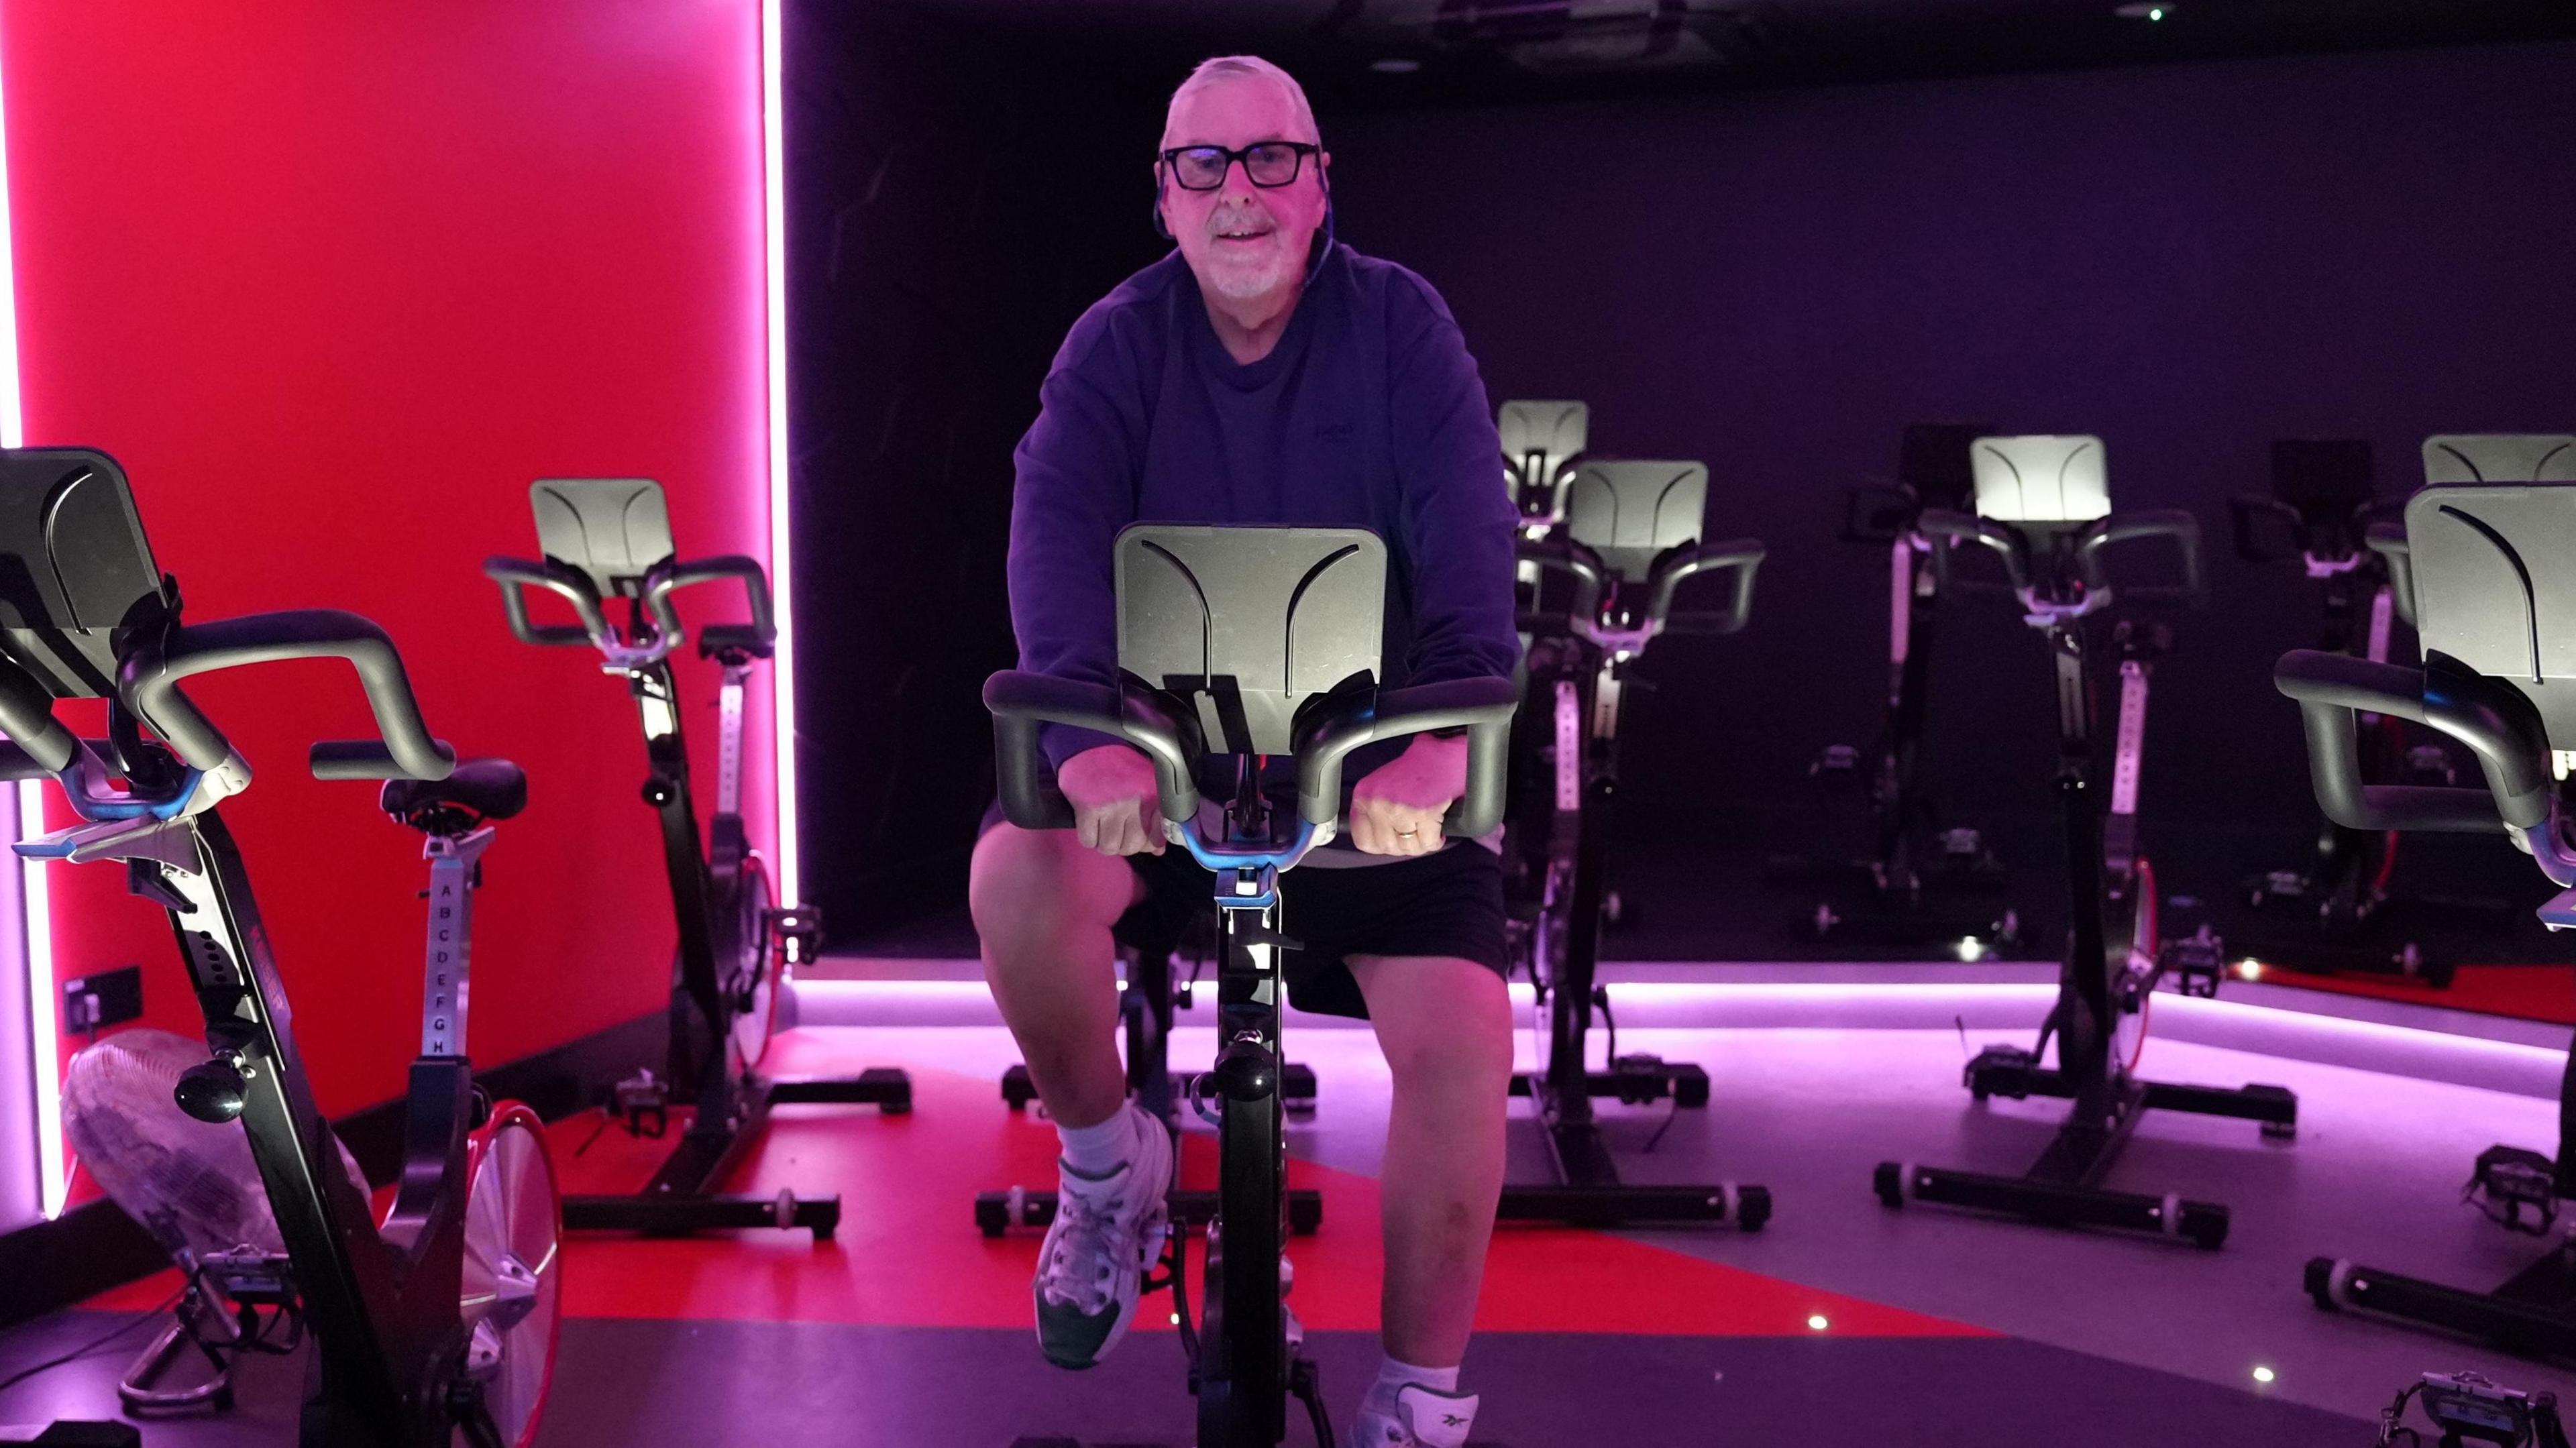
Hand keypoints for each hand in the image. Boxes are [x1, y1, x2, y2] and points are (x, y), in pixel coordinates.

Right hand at [1057, 744, 1165, 856]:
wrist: (1092, 745)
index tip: (1140, 839)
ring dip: (1104, 844)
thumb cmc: (1121, 766)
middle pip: (1131, 846)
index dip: (1147, 844)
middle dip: (1123, 845)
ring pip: (1110, 847)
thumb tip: (1157, 849)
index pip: (1156, 837)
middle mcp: (1135, 803)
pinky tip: (1090, 826)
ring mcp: (1111, 806)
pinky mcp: (1088, 808)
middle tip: (1117, 834)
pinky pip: (1088, 840)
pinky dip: (1088, 838)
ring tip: (1102, 831)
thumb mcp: (1146, 786)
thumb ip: (1155, 817)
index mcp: (1153, 797)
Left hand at [1348, 733, 1465, 856]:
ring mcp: (1399, 810)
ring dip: (1421, 844)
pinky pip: (1427, 843)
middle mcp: (1377, 804)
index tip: (1392, 842)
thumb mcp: (1382, 787)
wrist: (1440, 754)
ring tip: (1427, 832)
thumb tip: (1378, 839)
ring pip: (1408, 848)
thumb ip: (1374, 812)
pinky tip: (1438, 830)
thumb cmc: (1415, 768)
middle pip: (1387, 847)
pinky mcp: (1424, 813)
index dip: (1381, 846)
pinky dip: (1435, 840)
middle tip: (1415, 836)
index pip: (1363, 840)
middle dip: (1405, 846)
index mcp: (1364, 797)